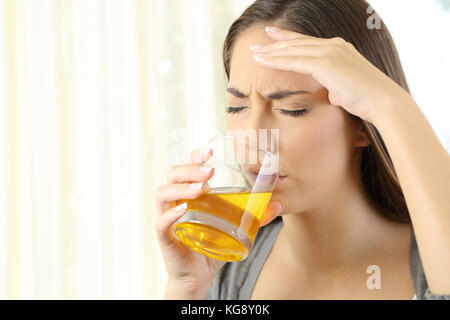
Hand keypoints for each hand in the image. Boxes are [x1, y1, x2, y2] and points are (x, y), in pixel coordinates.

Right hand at [155, 148, 281, 297]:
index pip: (186, 168)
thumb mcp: (234, 228)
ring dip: (181, 187)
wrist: (199, 276)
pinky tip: (184, 209)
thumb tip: (276, 205)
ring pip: (163, 194)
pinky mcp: (165, 238)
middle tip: (210, 172)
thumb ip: (253, 217)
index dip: (194, 157)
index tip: (209, 152)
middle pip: (172, 175)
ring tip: (201, 188)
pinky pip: (161, 223)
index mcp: (189, 194)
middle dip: (190, 169)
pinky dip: (170, 214)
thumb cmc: (212, 246)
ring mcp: (168, 219)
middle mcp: (175, 202)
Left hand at [250, 26, 410, 123]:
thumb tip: (331, 94)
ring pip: (292, 50)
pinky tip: (262, 61)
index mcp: (339, 49)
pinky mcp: (325, 64)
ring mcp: (330, 52)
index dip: (289, 39)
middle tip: (257, 41)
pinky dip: (276, 60)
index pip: (308, 43)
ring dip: (271, 51)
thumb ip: (335, 89)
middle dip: (275, 42)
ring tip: (253, 52)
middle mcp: (334, 46)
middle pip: (297, 42)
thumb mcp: (347, 90)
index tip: (273, 37)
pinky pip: (294, 61)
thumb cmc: (367, 100)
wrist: (382, 101)